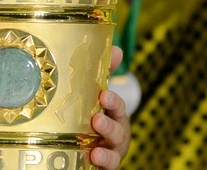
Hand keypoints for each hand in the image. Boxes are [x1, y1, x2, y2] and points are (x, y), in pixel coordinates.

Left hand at [90, 45, 130, 168]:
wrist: (88, 146)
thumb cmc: (93, 114)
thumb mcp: (96, 95)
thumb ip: (103, 72)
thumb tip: (117, 49)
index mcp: (112, 113)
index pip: (116, 105)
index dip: (112, 100)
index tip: (103, 94)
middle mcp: (114, 132)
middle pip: (117, 130)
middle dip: (109, 126)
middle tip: (96, 120)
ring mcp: (109, 150)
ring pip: (113, 150)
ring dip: (105, 152)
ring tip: (95, 150)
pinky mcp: (103, 164)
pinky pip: (108, 166)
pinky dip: (104, 163)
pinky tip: (93, 159)